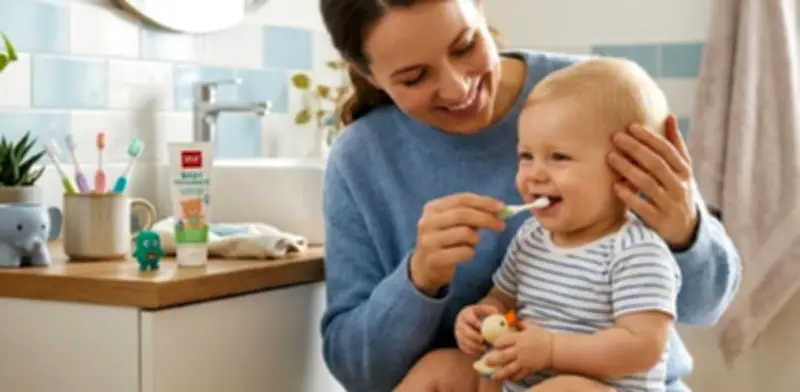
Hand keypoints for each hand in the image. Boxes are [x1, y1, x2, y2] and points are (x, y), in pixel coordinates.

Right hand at [410, 193, 505, 293]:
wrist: (425, 267)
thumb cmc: (445, 240)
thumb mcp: (454, 223)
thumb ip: (472, 213)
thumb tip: (499, 210)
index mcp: (432, 208)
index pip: (462, 199)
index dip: (483, 202)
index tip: (502, 208)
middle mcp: (427, 222)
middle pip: (463, 215)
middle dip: (486, 219)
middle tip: (501, 225)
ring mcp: (429, 241)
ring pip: (465, 233)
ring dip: (475, 239)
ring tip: (471, 243)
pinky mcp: (434, 259)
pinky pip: (464, 252)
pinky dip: (470, 253)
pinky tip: (465, 254)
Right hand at [455, 304, 501, 356]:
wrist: (474, 319)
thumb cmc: (483, 314)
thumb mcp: (488, 310)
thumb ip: (494, 313)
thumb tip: (501, 319)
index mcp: (466, 313)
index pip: (470, 318)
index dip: (476, 324)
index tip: (484, 328)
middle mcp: (460, 323)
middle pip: (465, 330)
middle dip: (474, 336)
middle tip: (483, 340)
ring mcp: (458, 333)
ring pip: (464, 341)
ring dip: (474, 346)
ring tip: (484, 348)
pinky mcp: (459, 341)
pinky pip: (464, 348)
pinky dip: (472, 351)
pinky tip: (480, 351)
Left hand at [484, 320, 551, 380]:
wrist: (555, 349)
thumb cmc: (542, 336)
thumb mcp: (531, 327)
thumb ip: (520, 324)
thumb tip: (511, 319)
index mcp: (519, 338)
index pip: (503, 341)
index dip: (496, 344)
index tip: (493, 345)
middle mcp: (520, 350)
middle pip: (502, 356)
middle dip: (492, 359)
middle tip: (485, 361)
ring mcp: (524, 361)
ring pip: (509, 368)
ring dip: (499, 373)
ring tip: (493, 376)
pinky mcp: (529, 369)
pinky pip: (519, 375)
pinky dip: (513, 377)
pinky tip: (508, 378)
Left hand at [609, 115, 698, 247]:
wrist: (687, 229)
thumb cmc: (678, 191)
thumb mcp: (682, 169)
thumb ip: (675, 145)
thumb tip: (669, 116)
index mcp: (684, 171)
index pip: (668, 150)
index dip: (650, 138)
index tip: (631, 127)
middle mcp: (679, 186)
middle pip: (657, 165)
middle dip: (636, 149)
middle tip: (616, 137)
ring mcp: (670, 204)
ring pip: (648, 184)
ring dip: (629, 169)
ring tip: (611, 157)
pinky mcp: (659, 221)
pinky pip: (643, 207)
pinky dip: (629, 196)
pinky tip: (615, 186)